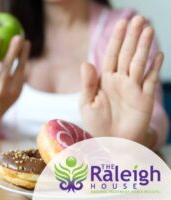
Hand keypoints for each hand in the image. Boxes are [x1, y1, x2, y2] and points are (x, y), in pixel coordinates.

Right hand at [0, 36, 30, 137]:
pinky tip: (25, 52)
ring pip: (19, 70)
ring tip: (26, 41)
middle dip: (13, 50)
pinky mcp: (18, 92)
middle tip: (17, 36)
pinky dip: (24, 62)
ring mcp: (9, 91)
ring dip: (23, 54)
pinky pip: (22, 74)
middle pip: (6, 66)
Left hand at [80, 16, 163, 145]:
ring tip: (147, 30)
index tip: (121, 23)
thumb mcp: (87, 103)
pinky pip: (151, 80)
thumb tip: (86, 62)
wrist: (110, 143)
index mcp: (105, 80)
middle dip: (132, 37)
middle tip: (138, 19)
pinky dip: (155, 67)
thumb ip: (88, 83)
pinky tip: (158, 54)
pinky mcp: (144, 98)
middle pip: (127, 54)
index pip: (112, 55)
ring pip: (139, 63)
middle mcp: (120, 80)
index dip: (117, 39)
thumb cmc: (96, 124)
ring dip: (144, 47)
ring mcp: (133, 88)